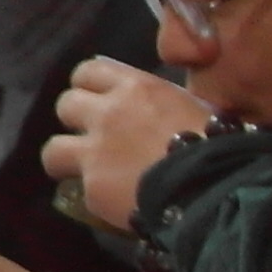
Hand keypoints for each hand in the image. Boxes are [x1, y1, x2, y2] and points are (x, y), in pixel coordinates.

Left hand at [41, 60, 222, 235]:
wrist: (215, 185)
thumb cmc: (219, 143)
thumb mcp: (195, 107)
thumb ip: (164, 105)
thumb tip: (159, 113)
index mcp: (137, 87)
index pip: (89, 70)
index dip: (89, 86)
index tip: (98, 99)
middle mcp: (108, 112)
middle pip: (66, 104)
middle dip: (75, 120)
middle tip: (92, 135)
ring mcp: (95, 150)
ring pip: (52, 148)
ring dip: (64, 158)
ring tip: (82, 170)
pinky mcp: (92, 186)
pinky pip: (79, 188)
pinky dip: (93, 194)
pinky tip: (111, 201)